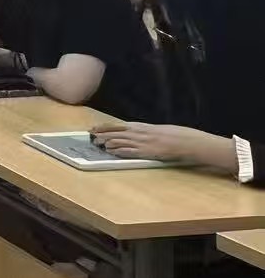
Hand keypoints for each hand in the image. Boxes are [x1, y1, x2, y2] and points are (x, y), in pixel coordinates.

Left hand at [90, 122, 206, 162]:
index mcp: (141, 126)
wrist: (187, 141)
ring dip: (107, 142)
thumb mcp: (156, 130)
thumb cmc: (174, 135)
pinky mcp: (147, 152)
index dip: (104, 126)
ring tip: (97, 143)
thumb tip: (133, 132)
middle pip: (116, 132)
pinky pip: (130, 151)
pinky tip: (111, 151)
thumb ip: (143, 131)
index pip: (118, 125)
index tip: (94, 127)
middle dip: (102, 134)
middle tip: (90, 135)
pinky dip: (119, 151)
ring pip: (120, 141)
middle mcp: (139, 132)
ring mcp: (143, 142)